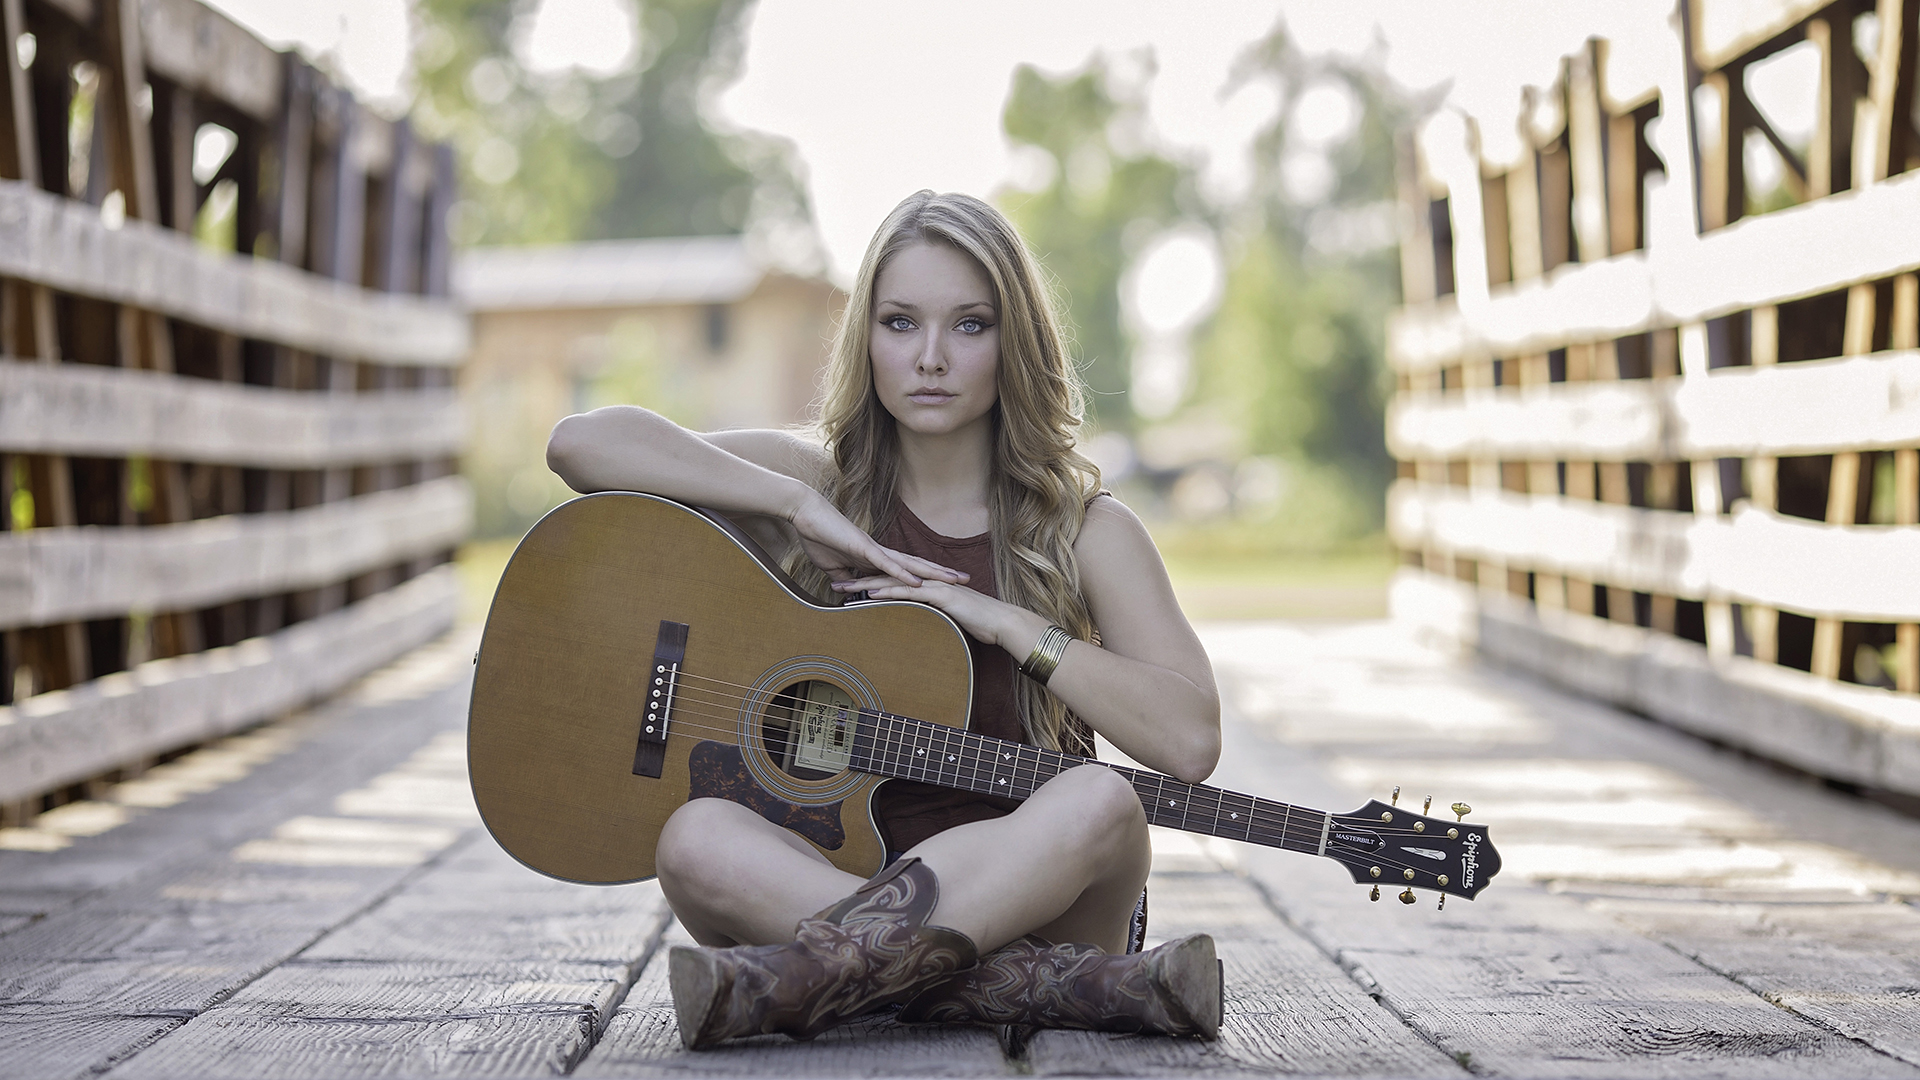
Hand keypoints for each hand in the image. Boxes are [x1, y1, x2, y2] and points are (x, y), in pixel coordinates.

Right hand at [788, 491, 967, 588]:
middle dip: (943, 574)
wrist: (806, 514)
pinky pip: (886, 563)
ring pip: (910, 563)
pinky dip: (903, 573)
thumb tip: (849, 595)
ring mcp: (874, 549)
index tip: (948, 585)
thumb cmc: (819, 537)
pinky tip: (917, 582)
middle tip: (968, 580)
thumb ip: (845, 581)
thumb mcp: (833, 569)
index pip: (908, 569)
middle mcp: (881, 552)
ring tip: (953, 581)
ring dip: (932, 573)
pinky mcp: (863, 548)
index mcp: (876, 558)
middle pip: (918, 564)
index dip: (928, 577)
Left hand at [830, 573, 1041, 649]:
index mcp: (927, 586)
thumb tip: (918, 624)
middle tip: (833, 583)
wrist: (1002, 622)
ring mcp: (933, 586)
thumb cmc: (980, 623)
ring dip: (864, 584)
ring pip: (892, 582)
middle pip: (885, 577)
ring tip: (842, 588)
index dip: (867, 582)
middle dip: (858, 579)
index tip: (846, 586)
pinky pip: (908, 593)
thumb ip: (933, 616)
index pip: (892, 582)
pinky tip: (870, 594)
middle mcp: (927, 581)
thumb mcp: (949, 618)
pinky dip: (887, 593)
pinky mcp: (939, 595)